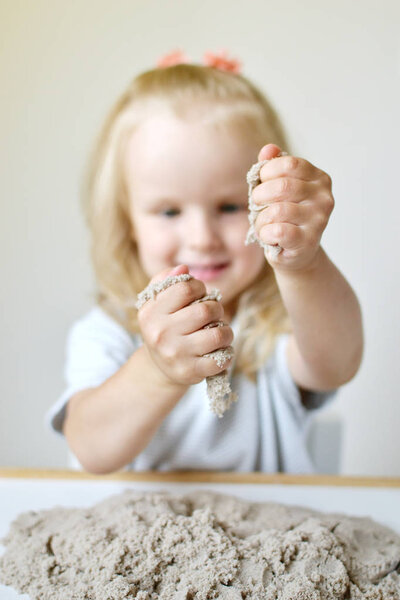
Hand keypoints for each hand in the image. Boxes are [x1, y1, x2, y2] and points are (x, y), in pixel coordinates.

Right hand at [137, 265, 233, 385]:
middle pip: (206, 310)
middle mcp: (160, 334)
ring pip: (218, 334)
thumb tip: (183, 268)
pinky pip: (222, 358)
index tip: (199, 295)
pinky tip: (220, 350)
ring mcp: (176, 355)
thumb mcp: (157, 303)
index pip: (186, 288)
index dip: (199, 288)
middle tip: (213, 314)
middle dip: (216, 309)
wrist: (160, 368)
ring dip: (226, 331)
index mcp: (150, 313)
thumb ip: (166, 281)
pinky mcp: (191, 372)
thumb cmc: (164, 327)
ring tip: (219, 331)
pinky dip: (227, 352)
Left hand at [252, 144, 333, 271]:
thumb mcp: (277, 188)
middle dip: (260, 196)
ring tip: (263, 224)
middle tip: (257, 205)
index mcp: (319, 179)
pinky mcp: (309, 241)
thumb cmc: (285, 217)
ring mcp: (319, 220)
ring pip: (277, 211)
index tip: (261, 183)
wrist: (296, 253)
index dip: (267, 173)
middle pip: (282, 187)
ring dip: (261, 218)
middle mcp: (324, 198)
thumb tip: (268, 149)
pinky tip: (268, 235)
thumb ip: (272, 167)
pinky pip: (278, 231)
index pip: (289, 164)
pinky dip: (265, 233)